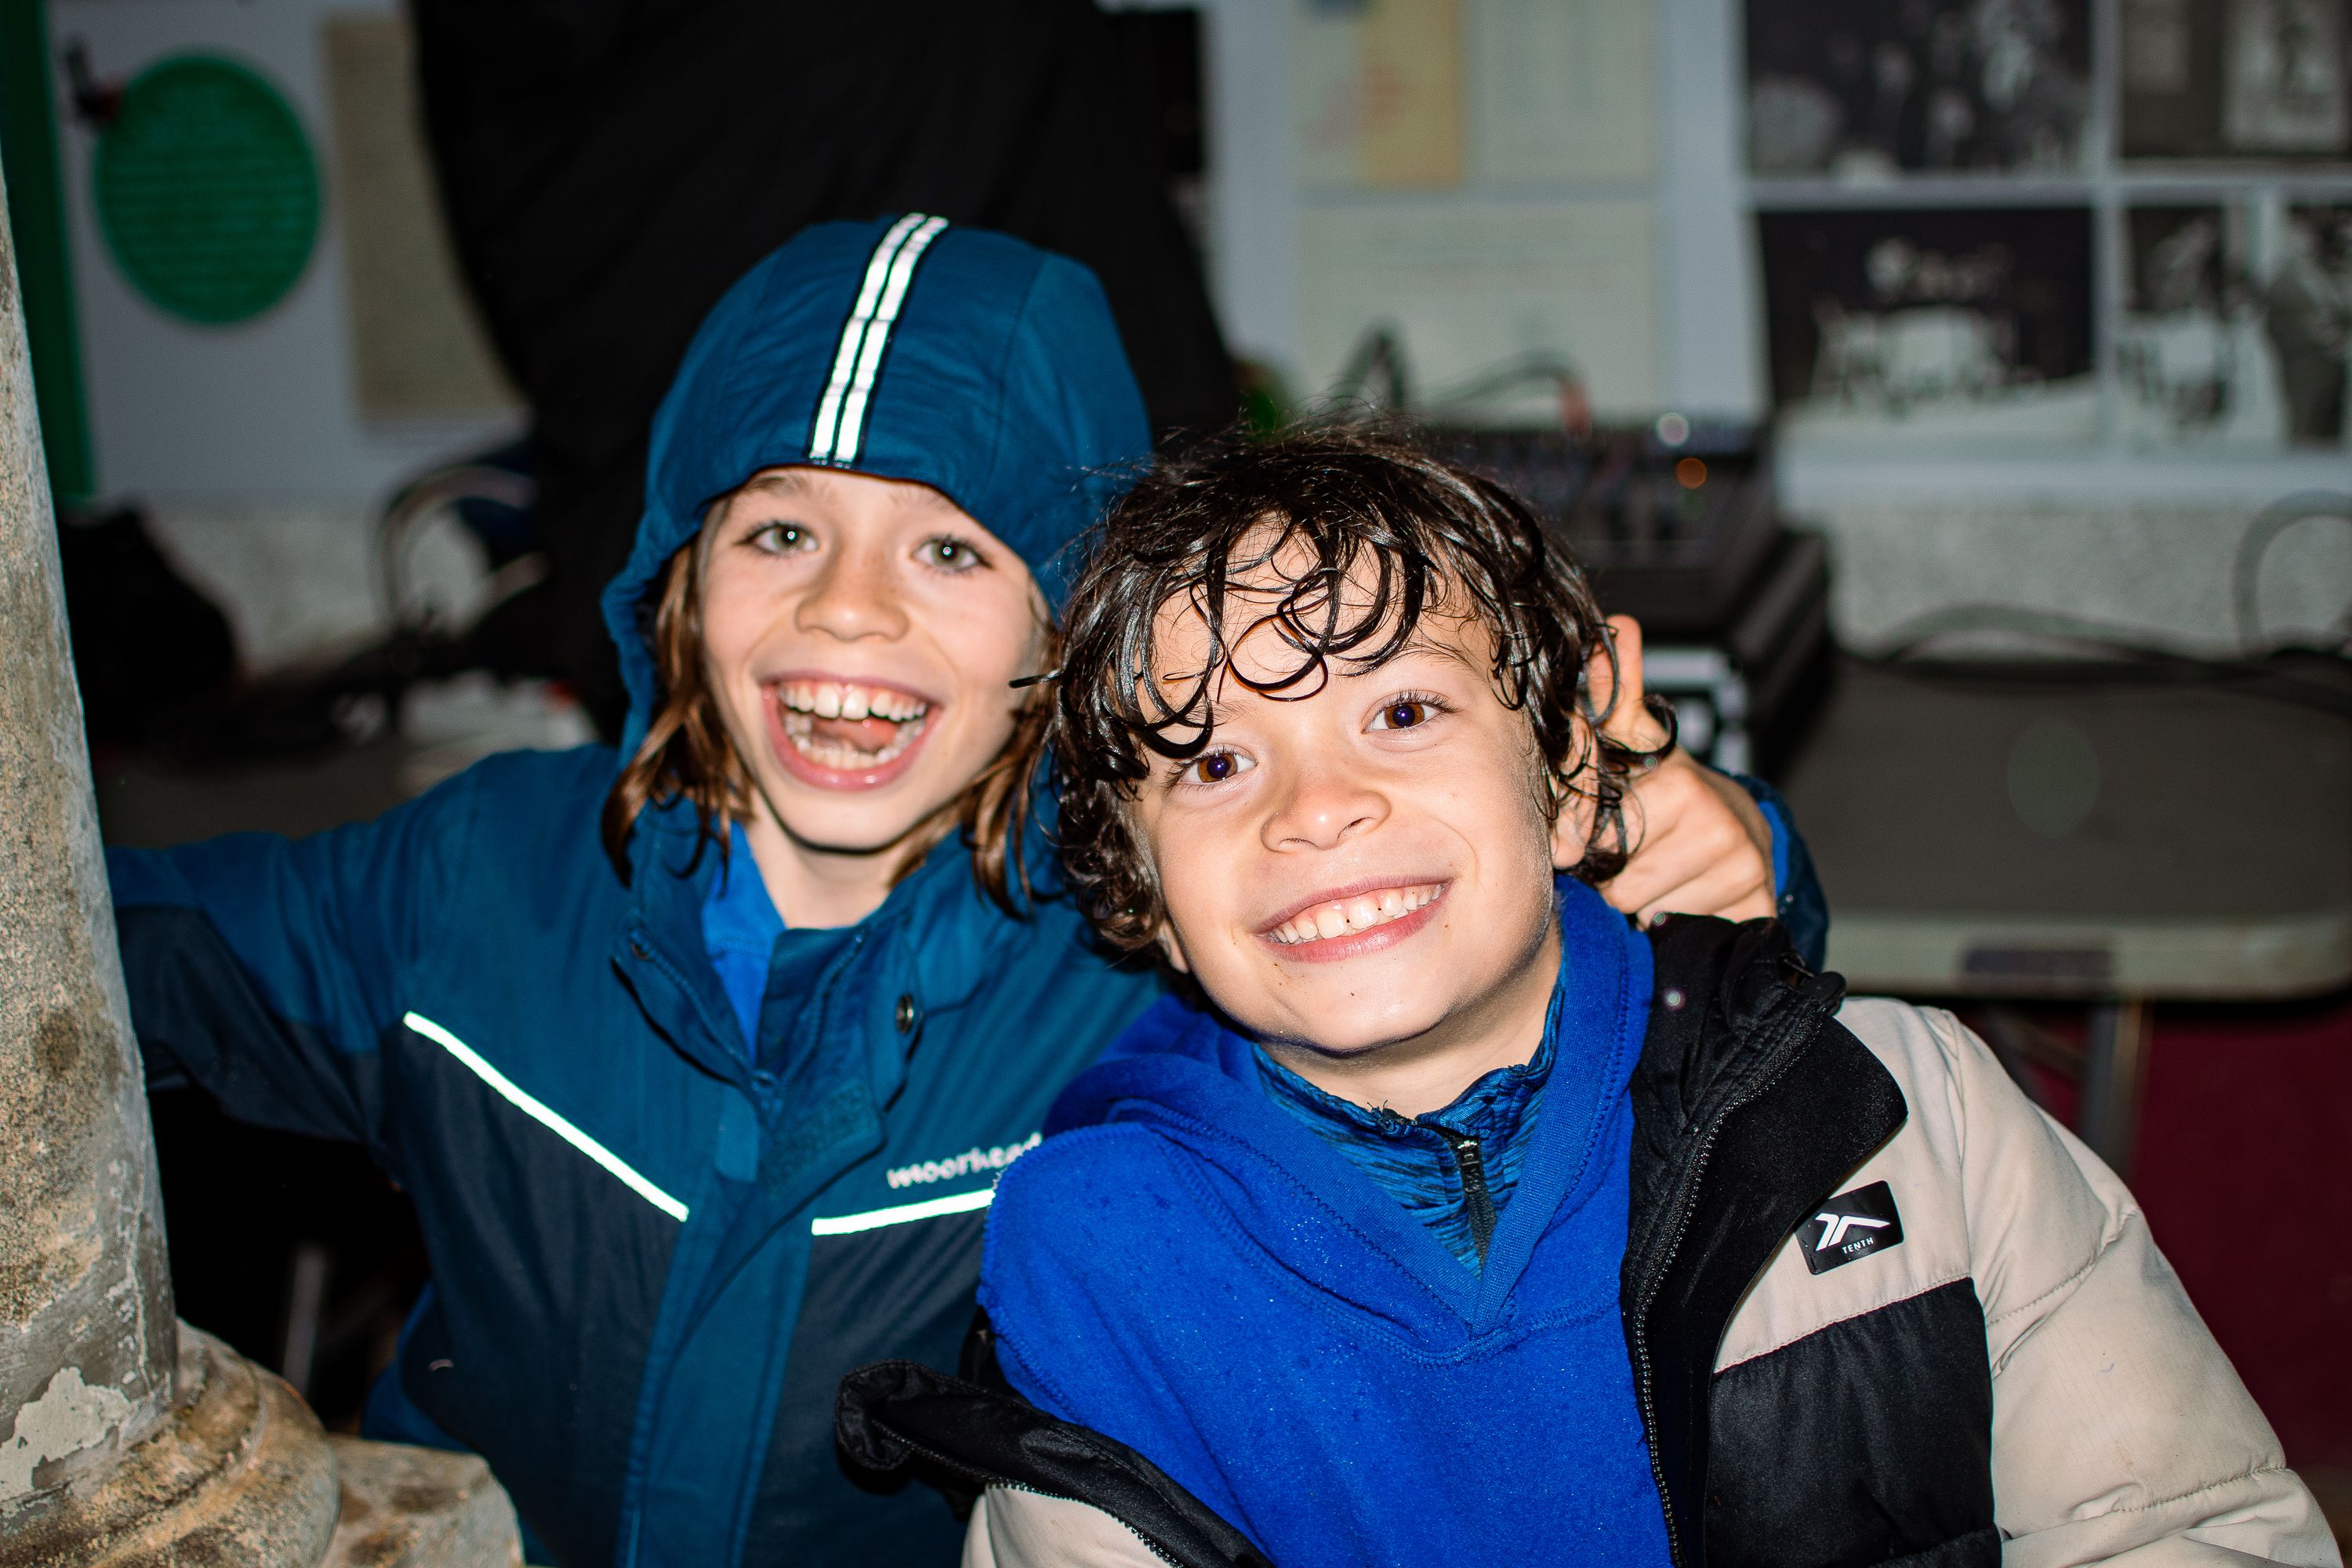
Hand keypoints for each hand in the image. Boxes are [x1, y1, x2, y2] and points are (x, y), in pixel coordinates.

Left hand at [1585, 616, 1776, 926]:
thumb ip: (1615, 696)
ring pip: (1645, 911)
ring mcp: (1739, 864)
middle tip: (1633, 854)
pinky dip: (1674, 925)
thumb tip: (1620, 624)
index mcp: (1675, 781)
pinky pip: (1682, 932)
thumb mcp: (1639, 743)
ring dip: (1641, 903)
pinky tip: (1685, 900)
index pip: (1592, 832)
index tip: (1587, 835)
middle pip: (1616, 882)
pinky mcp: (1755, 906)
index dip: (1580, 839)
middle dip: (1611, 875)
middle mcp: (1714, 819)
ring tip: (1662, 874)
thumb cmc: (1671, 791)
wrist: (1743, 834)